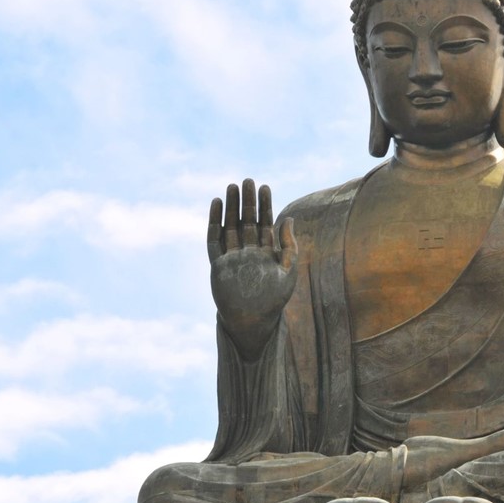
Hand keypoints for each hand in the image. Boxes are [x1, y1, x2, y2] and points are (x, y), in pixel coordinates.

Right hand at [207, 179, 297, 359]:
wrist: (253, 322)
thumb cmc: (274, 301)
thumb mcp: (288, 272)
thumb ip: (289, 246)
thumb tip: (289, 219)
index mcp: (265, 253)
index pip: (264, 223)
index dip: (265, 205)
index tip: (265, 186)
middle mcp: (248, 252)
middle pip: (246, 221)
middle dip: (247, 202)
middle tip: (247, 180)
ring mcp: (232, 257)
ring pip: (230, 226)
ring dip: (231, 208)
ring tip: (231, 187)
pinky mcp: (218, 264)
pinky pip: (214, 240)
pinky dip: (214, 222)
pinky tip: (216, 205)